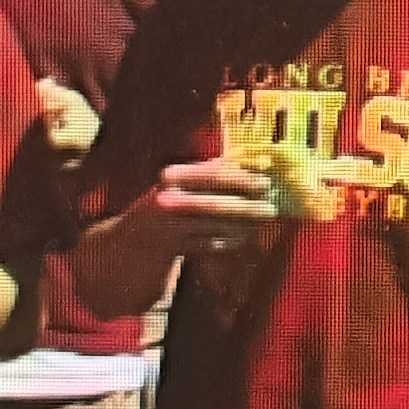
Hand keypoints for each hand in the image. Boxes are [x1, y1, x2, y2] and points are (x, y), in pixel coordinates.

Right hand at [134, 155, 281, 260]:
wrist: (138, 234)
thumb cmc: (173, 198)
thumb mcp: (186, 179)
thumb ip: (215, 169)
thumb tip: (255, 160)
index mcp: (172, 177)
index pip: (213, 176)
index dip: (242, 179)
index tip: (266, 183)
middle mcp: (166, 201)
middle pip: (214, 205)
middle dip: (246, 207)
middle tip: (271, 208)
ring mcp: (169, 227)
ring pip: (214, 227)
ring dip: (243, 225)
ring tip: (261, 221)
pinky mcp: (174, 247)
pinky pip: (209, 244)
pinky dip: (230, 240)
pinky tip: (244, 235)